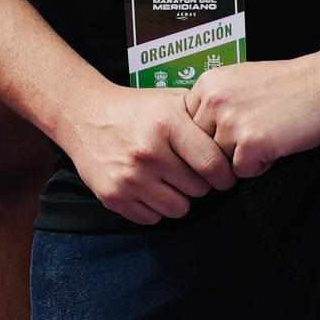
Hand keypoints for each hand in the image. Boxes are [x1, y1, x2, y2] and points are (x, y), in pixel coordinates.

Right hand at [53, 80, 228, 220]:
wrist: (83, 115)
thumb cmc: (136, 109)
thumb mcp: (170, 101)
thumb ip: (202, 119)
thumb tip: (235, 145)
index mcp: (166, 124)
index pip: (214, 165)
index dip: (224, 175)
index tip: (222, 175)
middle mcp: (148, 152)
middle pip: (198, 190)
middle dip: (198, 183)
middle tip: (188, 172)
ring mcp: (129, 177)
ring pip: (178, 209)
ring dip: (178, 198)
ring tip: (168, 180)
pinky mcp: (113, 196)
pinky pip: (152, 218)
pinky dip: (154, 207)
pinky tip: (149, 186)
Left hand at [185, 51, 319, 180]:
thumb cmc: (287, 84)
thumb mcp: (237, 81)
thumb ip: (214, 102)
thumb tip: (195, 135)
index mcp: (206, 85)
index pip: (188, 128)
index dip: (211, 136)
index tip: (232, 131)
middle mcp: (213, 101)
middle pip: (201, 147)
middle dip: (224, 150)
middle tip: (251, 136)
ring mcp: (231, 121)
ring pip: (220, 162)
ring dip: (243, 158)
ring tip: (266, 137)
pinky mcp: (252, 141)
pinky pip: (243, 172)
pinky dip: (260, 165)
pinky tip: (275, 144)